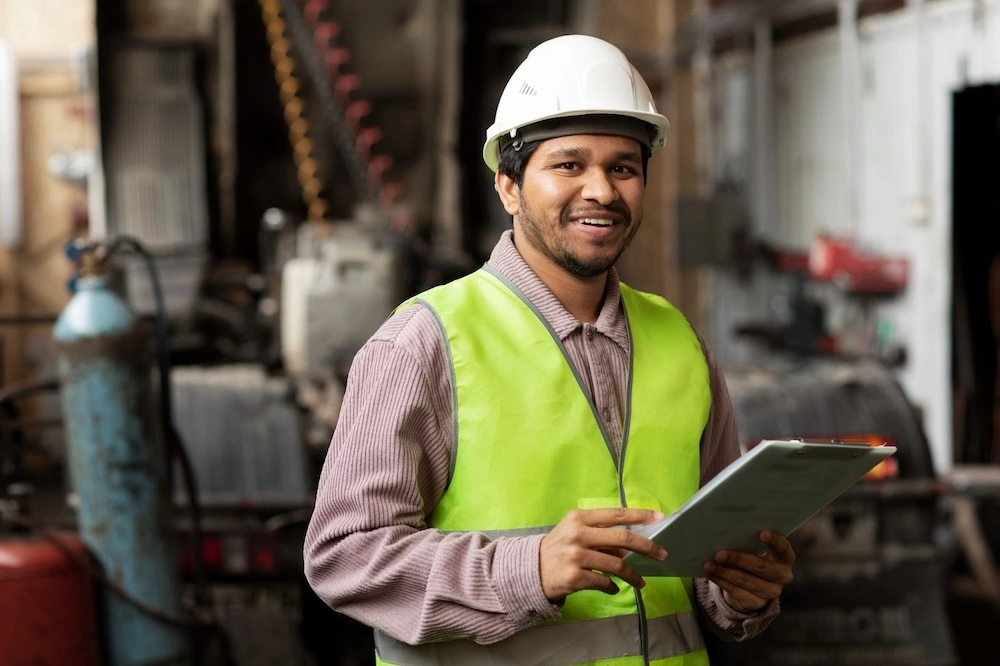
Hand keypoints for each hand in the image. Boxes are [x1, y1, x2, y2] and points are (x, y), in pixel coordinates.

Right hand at [539, 508, 666, 600]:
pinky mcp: (575, 577)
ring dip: (633, 575)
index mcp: (579, 518)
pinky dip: (614, 587)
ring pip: (617, 565)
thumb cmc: (558, 548)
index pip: (616, 514)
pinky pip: (605, 583)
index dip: (639, 515)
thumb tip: (631, 544)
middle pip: (622, 538)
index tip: (659, 518)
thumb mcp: (575, 532)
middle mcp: (578, 534)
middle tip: (662, 554)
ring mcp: (576, 556)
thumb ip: (600, 533)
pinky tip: (614, 589)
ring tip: (641, 582)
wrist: (531, 570)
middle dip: (647, 547)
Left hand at [703, 530, 794, 612]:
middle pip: (761, 566)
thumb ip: (748, 542)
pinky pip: (738, 592)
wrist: (750, 586)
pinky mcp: (758, 603)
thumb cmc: (752, 557)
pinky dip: (722, 581)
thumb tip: (725, 535)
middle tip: (719, 554)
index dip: (774, 541)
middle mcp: (783, 576)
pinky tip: (711, 574)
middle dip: (738, 559)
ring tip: (709, 564)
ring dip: (725, 572)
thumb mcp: (755, 549)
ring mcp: (772, 592)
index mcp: (785, 558)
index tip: (761, 533)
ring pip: (746, 581)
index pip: (783, 548)